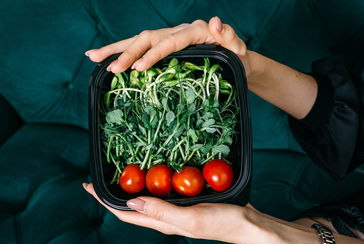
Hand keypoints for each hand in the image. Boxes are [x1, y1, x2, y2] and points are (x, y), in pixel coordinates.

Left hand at [82, 183, 253, 243]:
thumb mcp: (191, 218)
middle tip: (102, 173)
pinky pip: (162, 190)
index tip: (88, 185)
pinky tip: (155, 169)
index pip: (125, 213)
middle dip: (113, 192)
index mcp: (162, 223)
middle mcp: (165, 217)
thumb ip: (162, 211)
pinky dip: (152, 180)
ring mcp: (176, 209)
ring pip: (146, 197)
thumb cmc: (223, 222)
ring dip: (131, 185)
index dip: (104, 201)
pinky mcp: (187, 201)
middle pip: (131, 206)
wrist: (247, 223)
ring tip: (121, 169)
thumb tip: (130, 202)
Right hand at [85, 17, 250, 75]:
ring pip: (139, 39)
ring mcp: (171, 36)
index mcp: (196, 31)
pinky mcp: (166, 45)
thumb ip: (229, 36)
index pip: (170, 42)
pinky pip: (142, 46)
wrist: (238, 59)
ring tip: (92, 57)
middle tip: (112, 69)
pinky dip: (124, 50)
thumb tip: (215, 21)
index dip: (153, 54)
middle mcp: (179, 30)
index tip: (138, 68)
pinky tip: (106, 58)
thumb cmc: (238, 58)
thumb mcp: (239, 50)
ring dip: (116, 49)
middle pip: (148, 37)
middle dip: (128, 52)